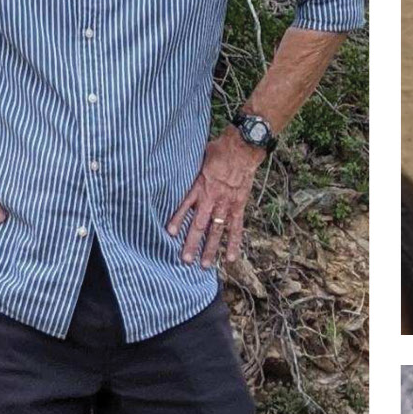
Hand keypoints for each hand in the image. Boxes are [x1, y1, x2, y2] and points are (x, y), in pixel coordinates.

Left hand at [166, 128, 263, 264]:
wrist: (243, 148)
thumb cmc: (220, 149)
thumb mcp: (199, 157)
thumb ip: (190, 170)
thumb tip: (175, 168)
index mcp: (200, 186)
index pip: (185, 206)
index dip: (178, 219)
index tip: (169, 233)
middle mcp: (212, 199)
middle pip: (199, 225)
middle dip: (191, 243)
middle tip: (185, 260)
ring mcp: (226, 205)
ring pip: (217, 231)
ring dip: (210, 249)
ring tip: (204, 265)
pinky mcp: (239, 206)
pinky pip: (236, 228)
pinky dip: (234, 244)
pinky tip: (231, 258)